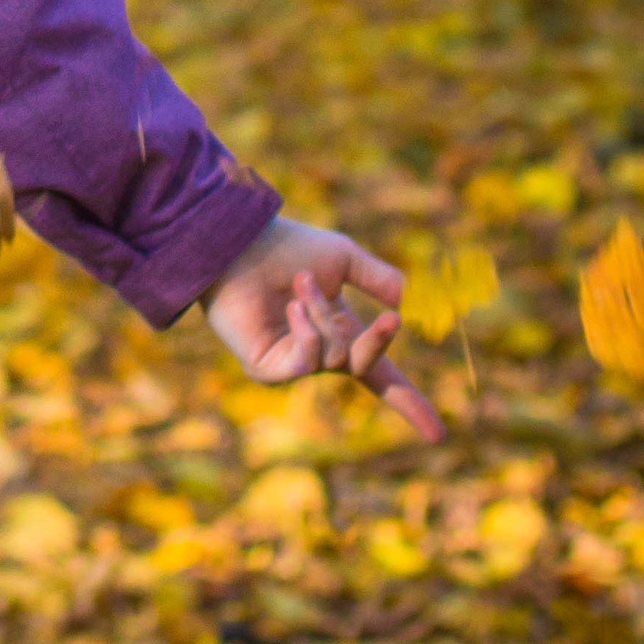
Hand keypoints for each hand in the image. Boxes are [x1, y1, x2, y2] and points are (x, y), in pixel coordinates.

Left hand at [202, 215, 443, 441]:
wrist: (236, 241)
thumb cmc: (285, 246)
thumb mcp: (343, 258)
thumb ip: (379, 278)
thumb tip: (408, 304)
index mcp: (339, 332)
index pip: (378, 374)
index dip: (408, 403)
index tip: (438, 435)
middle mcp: (317, 352)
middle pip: (363, 366)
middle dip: (377, 343)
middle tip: (391, 319)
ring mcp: (290, 363)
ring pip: (333, 358)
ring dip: (323, 317)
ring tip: (300, 283)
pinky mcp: (266, 370)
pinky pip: (305, 363)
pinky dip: (306, 334)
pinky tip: (290, 308)